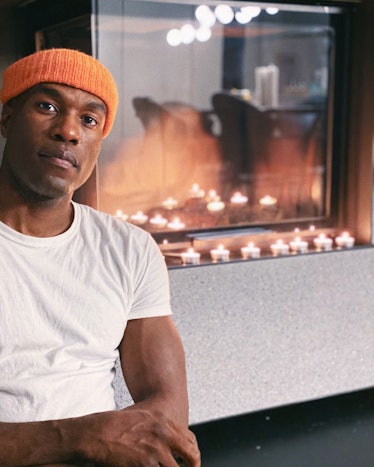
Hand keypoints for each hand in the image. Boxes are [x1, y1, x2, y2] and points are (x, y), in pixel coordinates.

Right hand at [76, 406, 199, 466]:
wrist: (99, 433)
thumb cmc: (116, 426)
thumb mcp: (143, 418)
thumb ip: (160, 429)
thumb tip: (171, 443)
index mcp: (164, 421)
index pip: (190, 440)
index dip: (193, 453)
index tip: (191, 462)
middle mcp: (164, 433)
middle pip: (191, 455)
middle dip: (192, 466)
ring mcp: (157, 449)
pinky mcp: (146, 463)